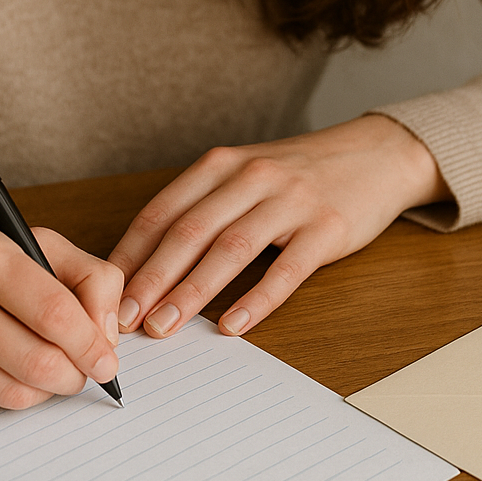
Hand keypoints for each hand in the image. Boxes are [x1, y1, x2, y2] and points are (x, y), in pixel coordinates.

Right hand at [0, 201, 122, 408]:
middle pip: (39, 360)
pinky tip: (2, 369)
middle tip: (84, 372)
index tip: (107, 358)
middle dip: (75, 375)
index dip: (92, 343)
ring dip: (45, 390)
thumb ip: (81, 274)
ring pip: (14, 392)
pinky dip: (6, 393)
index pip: (55, 310)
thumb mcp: (19, 242)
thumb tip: (108, 333)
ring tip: (49, 372)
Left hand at [109, 114, 448, 339]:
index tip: (107, 291)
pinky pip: (286, 269)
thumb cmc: (299, 173)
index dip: (132, 253)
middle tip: (126, 320)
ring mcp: (290, 201)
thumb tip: (147, 262)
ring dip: (192, 292)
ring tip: (166, 327)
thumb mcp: (245, 174)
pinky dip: (257, 300)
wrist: (374, 154)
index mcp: (222, 164)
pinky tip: (234, 325)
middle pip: (190, 231)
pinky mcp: (326, 228)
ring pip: (230, 250)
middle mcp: (251, 178)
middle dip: (152, 279)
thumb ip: (203, 207)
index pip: (163, 211)